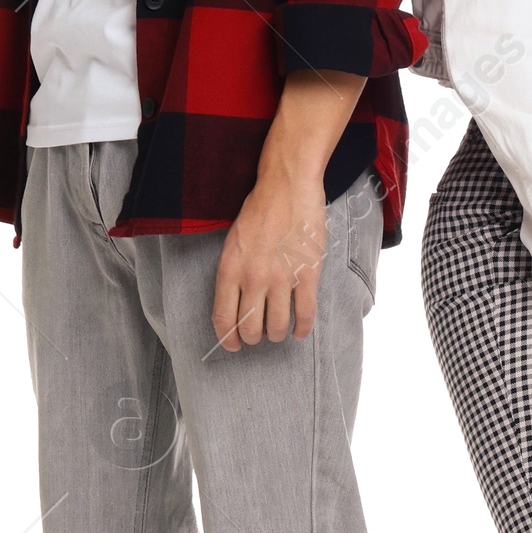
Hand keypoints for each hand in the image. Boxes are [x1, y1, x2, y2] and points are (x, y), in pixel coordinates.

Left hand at [211, 166, 328, 350]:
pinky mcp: (307, 275)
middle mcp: (253, 278)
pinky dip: (302, 329)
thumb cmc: (259, 211)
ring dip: (276, 334)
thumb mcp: (232, 243)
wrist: (287, 187)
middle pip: (250, 328)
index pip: (224, 318)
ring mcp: (281, 278)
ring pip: (277, 326)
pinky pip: (304, 314)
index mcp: (230, 269)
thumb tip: (237, 304)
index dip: (228, 339)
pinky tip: (299, 331)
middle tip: (258, 336)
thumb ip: (233, 273)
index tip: (233, 345)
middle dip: (253, 338)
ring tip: (278, 332)